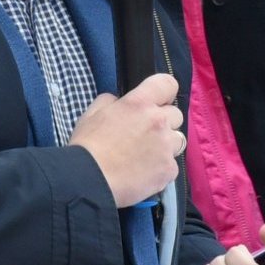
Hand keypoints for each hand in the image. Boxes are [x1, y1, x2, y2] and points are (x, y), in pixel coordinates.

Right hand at [69, 72, 183, 207]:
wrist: (89, 181)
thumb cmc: (87, 147)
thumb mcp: (92, 113)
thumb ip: (110, 101)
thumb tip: (119, 101)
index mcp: (139, 103)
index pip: (167, 84)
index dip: (163, 92)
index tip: (157, 101)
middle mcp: (158, 121)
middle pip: (176, 115)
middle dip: (164, 122)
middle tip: (145, 134)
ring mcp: (166, 147)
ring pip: (177, 140)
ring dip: (165, 145)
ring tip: (145, 156)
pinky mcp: (169, 170)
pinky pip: (172, 165)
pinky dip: (161, 168)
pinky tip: (144, 173)